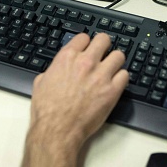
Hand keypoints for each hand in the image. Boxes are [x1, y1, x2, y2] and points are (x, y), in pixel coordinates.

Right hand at [22, 33, 128, 166]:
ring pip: (118, 55)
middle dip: (103, 45)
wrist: (57, 129)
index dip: (86, 43)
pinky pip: (125, 75)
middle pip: (104, 39)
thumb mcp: (41, 81)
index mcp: (67, 57)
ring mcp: (101, 75)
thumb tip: (58, 68)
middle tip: (103, 53)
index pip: (84, 37)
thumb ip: (54, 69)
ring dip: (115, 61)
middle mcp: (85, 62)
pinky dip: (121, 78)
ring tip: (111, 69)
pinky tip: (115, 83)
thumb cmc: (47, 110)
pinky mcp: (112, 90)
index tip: (87, 48)